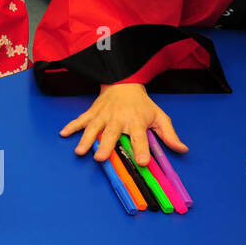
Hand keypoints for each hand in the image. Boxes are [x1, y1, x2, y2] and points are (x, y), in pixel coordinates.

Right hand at [60, 83, 187, 166]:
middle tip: (101, 158)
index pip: (139, 137)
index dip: (141, 149)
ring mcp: (103, 115)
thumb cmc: (142, 104)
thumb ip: (169, 135)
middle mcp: (118, 118)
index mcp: (136, 120)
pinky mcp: (92, 113)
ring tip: (80, 152)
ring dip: (85, 139)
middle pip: (111, 133)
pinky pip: (80, 120)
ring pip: (93, 128)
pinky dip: (71, 126)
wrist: (124, 83)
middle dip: (106, 146)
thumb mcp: (159, 117)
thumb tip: (182, 150)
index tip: (141, 161)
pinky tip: (63, 133)